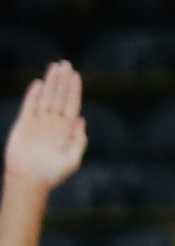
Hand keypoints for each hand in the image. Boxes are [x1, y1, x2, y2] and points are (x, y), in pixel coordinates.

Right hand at [6, 62, 86, 193]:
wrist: (29, 182)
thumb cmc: (52, 174)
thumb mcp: (73, 160)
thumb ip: (79, 141)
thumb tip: (80, 120)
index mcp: (67, 129)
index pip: (72, 104)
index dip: (74, 89)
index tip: (76, 75)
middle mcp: (53, 123)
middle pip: (59, 97)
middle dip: (62, 80)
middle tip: (65, 64)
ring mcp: (39, 123)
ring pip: (45, 98)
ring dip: (50, 83)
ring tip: (54, 67)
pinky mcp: (23, 126)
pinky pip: (29, 107)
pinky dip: (33, 95)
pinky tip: (38, 83)